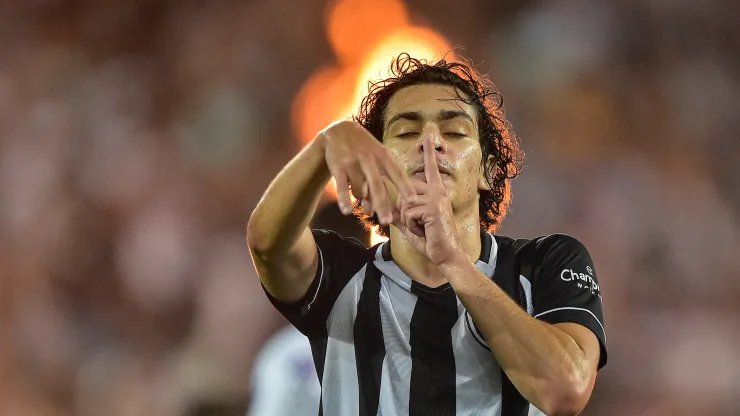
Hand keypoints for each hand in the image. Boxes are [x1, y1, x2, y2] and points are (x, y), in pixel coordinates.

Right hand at [320, 120, 414, 224]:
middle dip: (382, 204)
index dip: (404, 186)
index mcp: (383, 155)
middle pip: (377, 185)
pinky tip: (346, 211)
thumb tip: (377, 207)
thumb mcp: (377, 156)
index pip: (396, 172)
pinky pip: (342, 187)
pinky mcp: (338, 166)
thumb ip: (380, 180)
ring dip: (362, 200)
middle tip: (388, 221)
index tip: (412, 200)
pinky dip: (344, 200)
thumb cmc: (364, 148)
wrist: (339, 131)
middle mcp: (369, 158)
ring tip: (364, 205)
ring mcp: (353, 162)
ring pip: (359, 190)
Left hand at [392, 135, 462, 264]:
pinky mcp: (432, 207)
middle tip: (418, 226)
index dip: (429, 152)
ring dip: (407, 220)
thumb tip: (388, 208)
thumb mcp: (411, 225)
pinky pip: (408, 212)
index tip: (429, 136)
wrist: (446, 255)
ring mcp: (436, 198)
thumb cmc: (430, 241)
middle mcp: (438, 191)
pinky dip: (411, 225)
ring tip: (421, 229)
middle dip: (403, 211)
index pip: (430, 169)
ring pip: (405, 202)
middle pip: (405, 191)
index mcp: (436, 192)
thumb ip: (401, 214)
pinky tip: (424, 231)